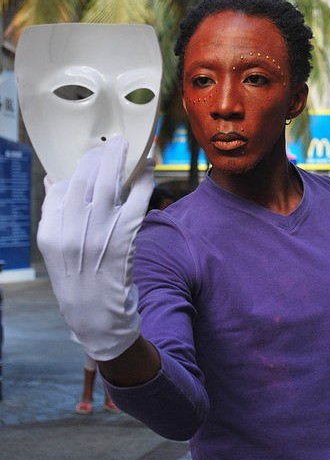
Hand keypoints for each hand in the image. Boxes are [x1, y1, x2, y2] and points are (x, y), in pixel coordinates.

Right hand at [37, 136, 153, 360]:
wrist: (97, 315)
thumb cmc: (75, 277)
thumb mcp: (53, 249)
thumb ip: (52, 213)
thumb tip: (52, 180)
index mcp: (52, 231)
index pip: (61, 187)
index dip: (77, 168)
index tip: (90, 157)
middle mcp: (74, 228)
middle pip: (85, 178)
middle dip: (98, 156)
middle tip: (111, 145)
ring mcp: (101, 231)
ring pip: (109, 182)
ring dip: (119, 158)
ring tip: (127, 144)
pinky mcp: (126, 235)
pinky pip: (137, 198)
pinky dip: (144, 179)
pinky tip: (148, 167)